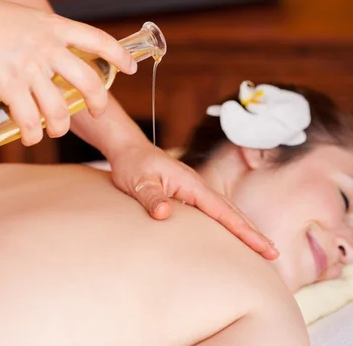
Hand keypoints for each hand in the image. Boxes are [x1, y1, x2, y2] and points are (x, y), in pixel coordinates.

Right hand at [0, 0, 136, 145]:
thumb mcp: (31, 20)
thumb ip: (49, 36)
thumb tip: (61, 54)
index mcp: (56, 28)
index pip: (99, 40)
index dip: (119, 56)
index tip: (130, 68)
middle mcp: (48, 47)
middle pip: (88, 81)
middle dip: (98, 102)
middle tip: (98, 112)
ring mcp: (30, 68)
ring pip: (59, 109)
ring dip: (60, 127)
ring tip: (56, 131)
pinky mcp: (9, 86)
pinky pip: (29, 120)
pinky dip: (32, 134)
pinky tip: (30, 136)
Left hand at [109, 144, 278, 259]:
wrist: (129, 149)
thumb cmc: (133, 165)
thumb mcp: (139, 182)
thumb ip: (152, 197)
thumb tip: (165, 213)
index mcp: (191, 184)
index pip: (223, 211)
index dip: (244, 231)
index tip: (264, 245)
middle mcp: (198, 186)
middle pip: (231, 211)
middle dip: (252, 232)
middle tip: (272, 252)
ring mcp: (194, 189)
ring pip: (225, 210)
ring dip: (243, 227)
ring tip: (260, 245)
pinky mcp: (189, 192)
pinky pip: (214, 210)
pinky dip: (228, 221)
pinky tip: (230, 232)